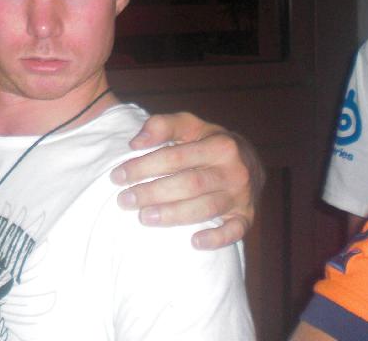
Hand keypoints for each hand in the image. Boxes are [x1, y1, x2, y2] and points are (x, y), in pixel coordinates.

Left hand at [109, 112, 263, 249]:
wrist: (248, 160)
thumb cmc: (208, 142)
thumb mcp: (189, 125)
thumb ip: (162, 126)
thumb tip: (136, 143)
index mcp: (219, 146)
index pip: (175, 157)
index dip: (144, 166)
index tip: (118, 176)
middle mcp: (234, 171)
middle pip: (189, 184)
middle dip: (153, 193)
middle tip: (124, 200)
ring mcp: (242, 196)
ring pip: (206, 208)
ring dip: (173, 215)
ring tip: (144, 218)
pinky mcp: (247, 217)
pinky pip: (236, 231)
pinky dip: (217, 239)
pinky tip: (194, 242)